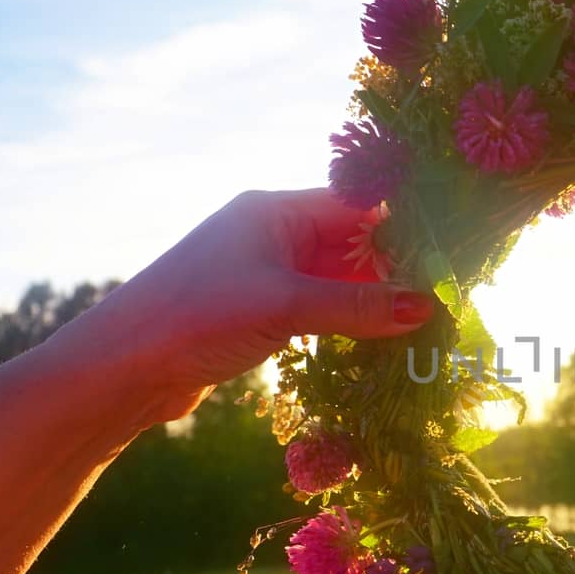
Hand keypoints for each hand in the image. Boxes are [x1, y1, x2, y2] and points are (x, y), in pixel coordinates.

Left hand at [55, 188, 432, 424]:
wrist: (121, 366)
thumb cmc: (197, 317)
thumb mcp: (284, 306)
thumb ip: (357, 306)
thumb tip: (429, 306)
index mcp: (276, 211)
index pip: (359, 207)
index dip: (406, 231)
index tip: (452, 259)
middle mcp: (273, 233)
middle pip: (355, 243)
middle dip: (398, 271)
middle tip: (447, 303)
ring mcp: (266, 273)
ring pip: (340, 280)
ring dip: (375, 302)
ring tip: (424, 329)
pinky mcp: (259, 310)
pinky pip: (321, 308)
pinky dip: (349, 323)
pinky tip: (378, 345)